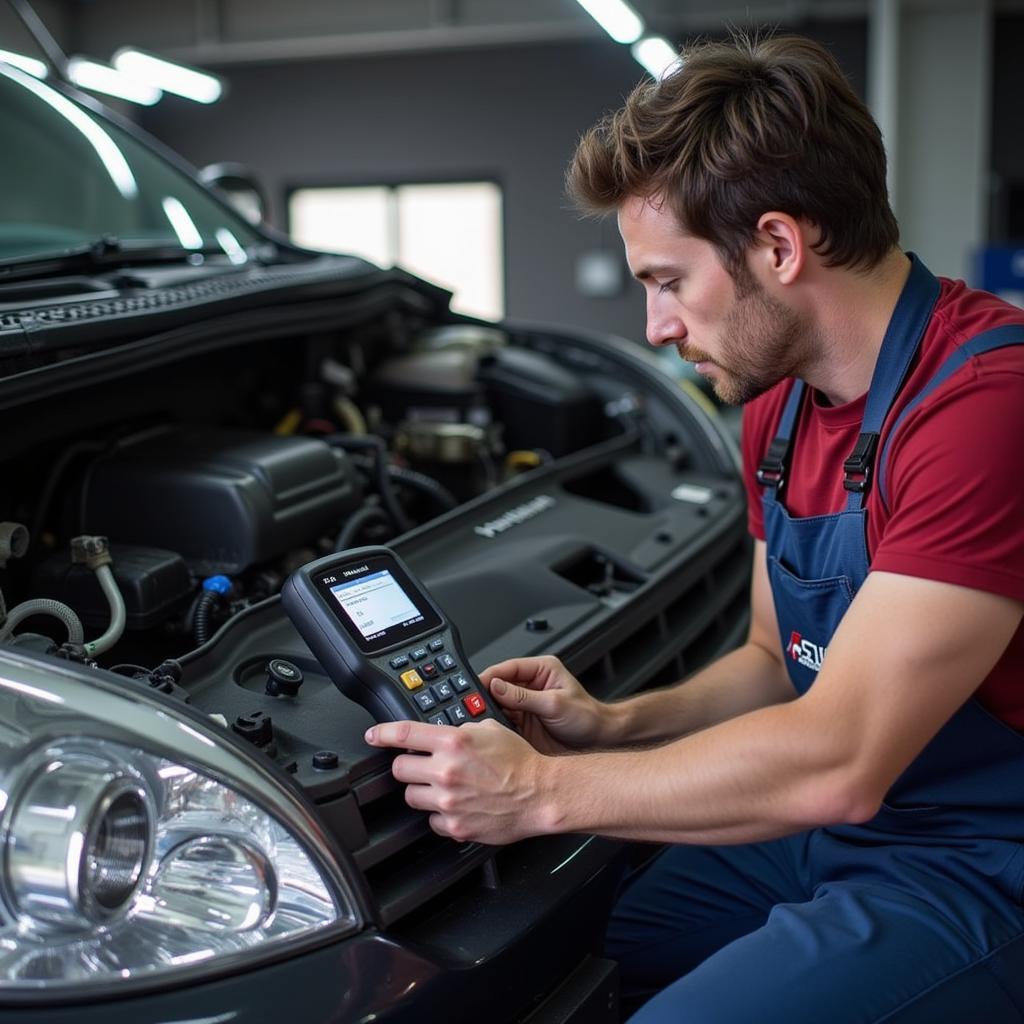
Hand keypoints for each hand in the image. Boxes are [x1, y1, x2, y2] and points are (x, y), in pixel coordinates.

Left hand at [364, 719, 550, 843]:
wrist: (539, 794)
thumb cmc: (521, 761)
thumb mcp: (490, 729)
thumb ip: (460, 730)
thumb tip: (441, 735)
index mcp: (453, 742)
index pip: (403, 734)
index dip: (382, 734)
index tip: (373, 736)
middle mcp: (446, 770)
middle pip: (399, 769)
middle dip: (409, 765)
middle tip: (423, 766)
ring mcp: (448, 801)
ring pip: (411, 796)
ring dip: (423, 790)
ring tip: (444, 787)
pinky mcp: (454, 825)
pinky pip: (431, 820)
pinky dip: (440, 813)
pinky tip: (457, 805)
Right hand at [479, 656, 607, 753]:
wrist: (597, 739)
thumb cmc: (586, 716)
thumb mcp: (554, 704)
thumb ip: (523, 696)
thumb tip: (496, 686)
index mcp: (541, 670)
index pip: (508, 668)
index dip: (490, 676)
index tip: (476, 687)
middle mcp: (531, 684)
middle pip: (499, 685)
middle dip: (486, 695)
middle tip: (473, 706)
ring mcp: (525, 703)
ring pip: (498, 704)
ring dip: (489, 711)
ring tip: (481, 719)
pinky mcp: (523, 721)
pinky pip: (503, 720)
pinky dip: (496, 725)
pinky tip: (492, 730)